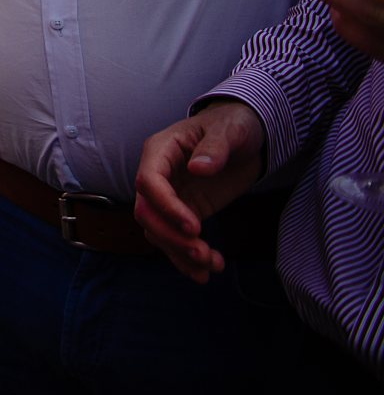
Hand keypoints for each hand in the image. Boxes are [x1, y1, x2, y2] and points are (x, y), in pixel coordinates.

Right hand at [133, 99, 266, 282]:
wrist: (246, 136)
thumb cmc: (233, 124)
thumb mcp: (229, 130)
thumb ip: (215, 147)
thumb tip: (199, 168)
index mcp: (160, 151)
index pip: (148, 182)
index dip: (166, 207)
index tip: (195, 227)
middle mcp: (159, 176)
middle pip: (147, 213)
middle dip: (172, 238)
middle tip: (204, 253)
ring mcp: (170, 197)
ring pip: (158, 231)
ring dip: (180, 253)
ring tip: (212, 266)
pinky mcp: (186, 212)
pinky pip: (175, 239)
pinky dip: (187, 259)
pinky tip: (208, 271)